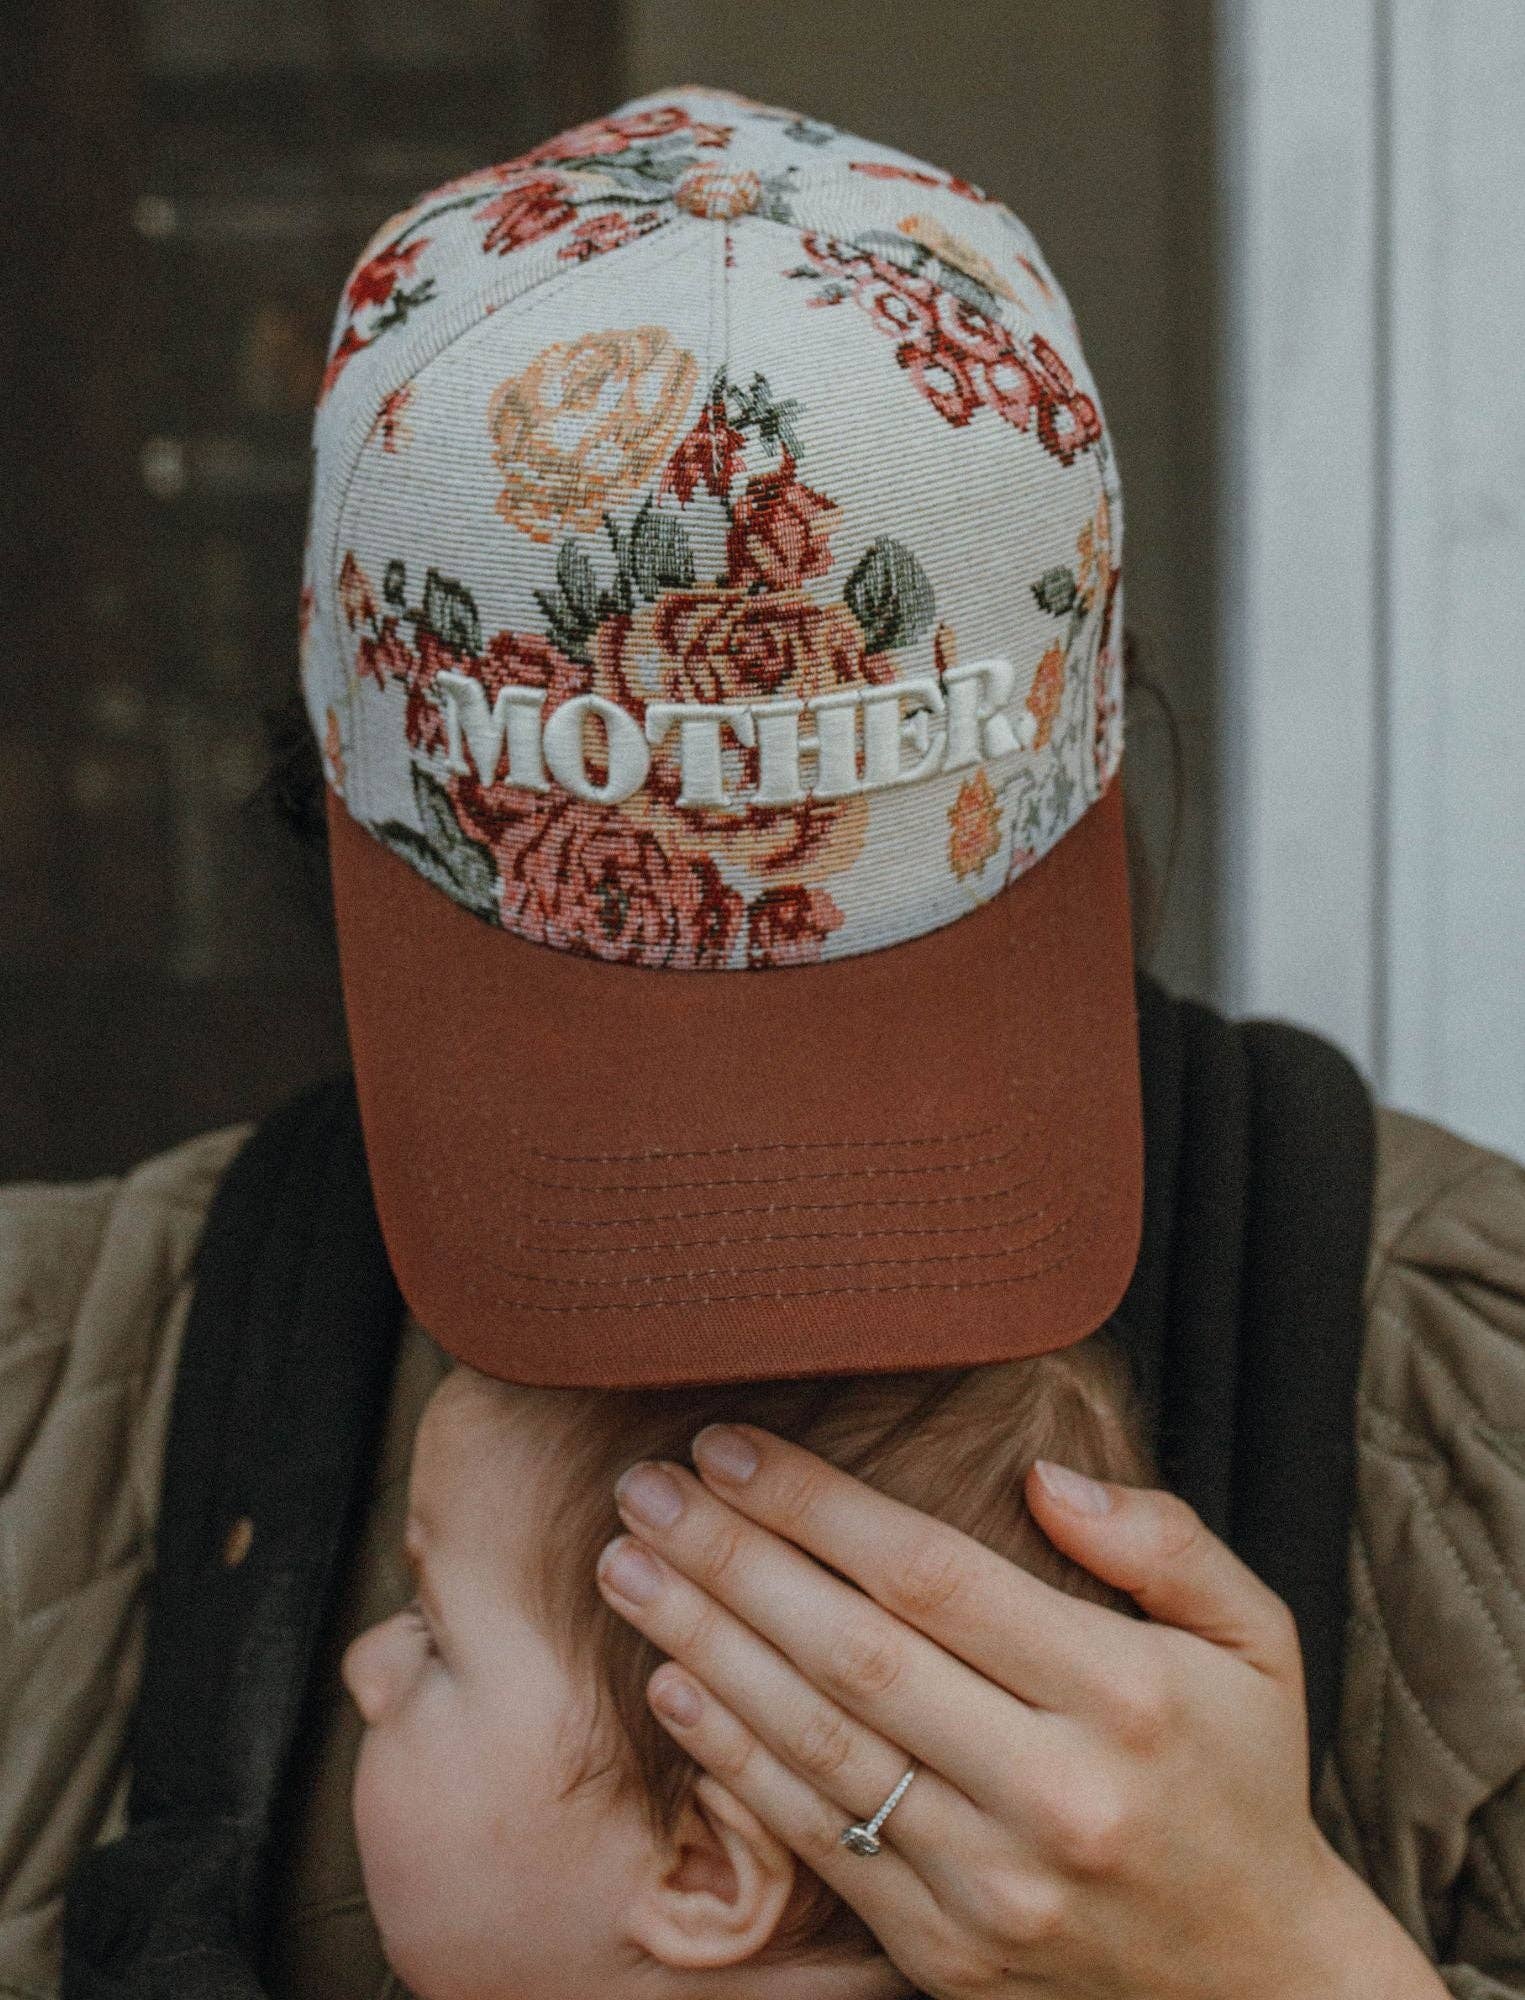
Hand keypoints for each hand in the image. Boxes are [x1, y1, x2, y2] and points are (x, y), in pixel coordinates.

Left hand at [596, 1428, 1446, 1999]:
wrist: (1259, 1985)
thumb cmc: (1244, 1777)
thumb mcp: (1257, 1640)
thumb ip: (1166, 1541)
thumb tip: (1044, 1475)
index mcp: (1124, 1697)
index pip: (934, 1576)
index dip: (816, 1505)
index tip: (729, 1444)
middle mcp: (1053, 1793)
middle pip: (852, 1653)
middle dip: (730, 1558)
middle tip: (643, 1488)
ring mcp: (992, 1886)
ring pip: (815, 1744)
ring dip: (704, 1646)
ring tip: (627, 1568)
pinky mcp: (946, 1953)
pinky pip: (817, 1842)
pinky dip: (733, 1761)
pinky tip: (672, 1685)